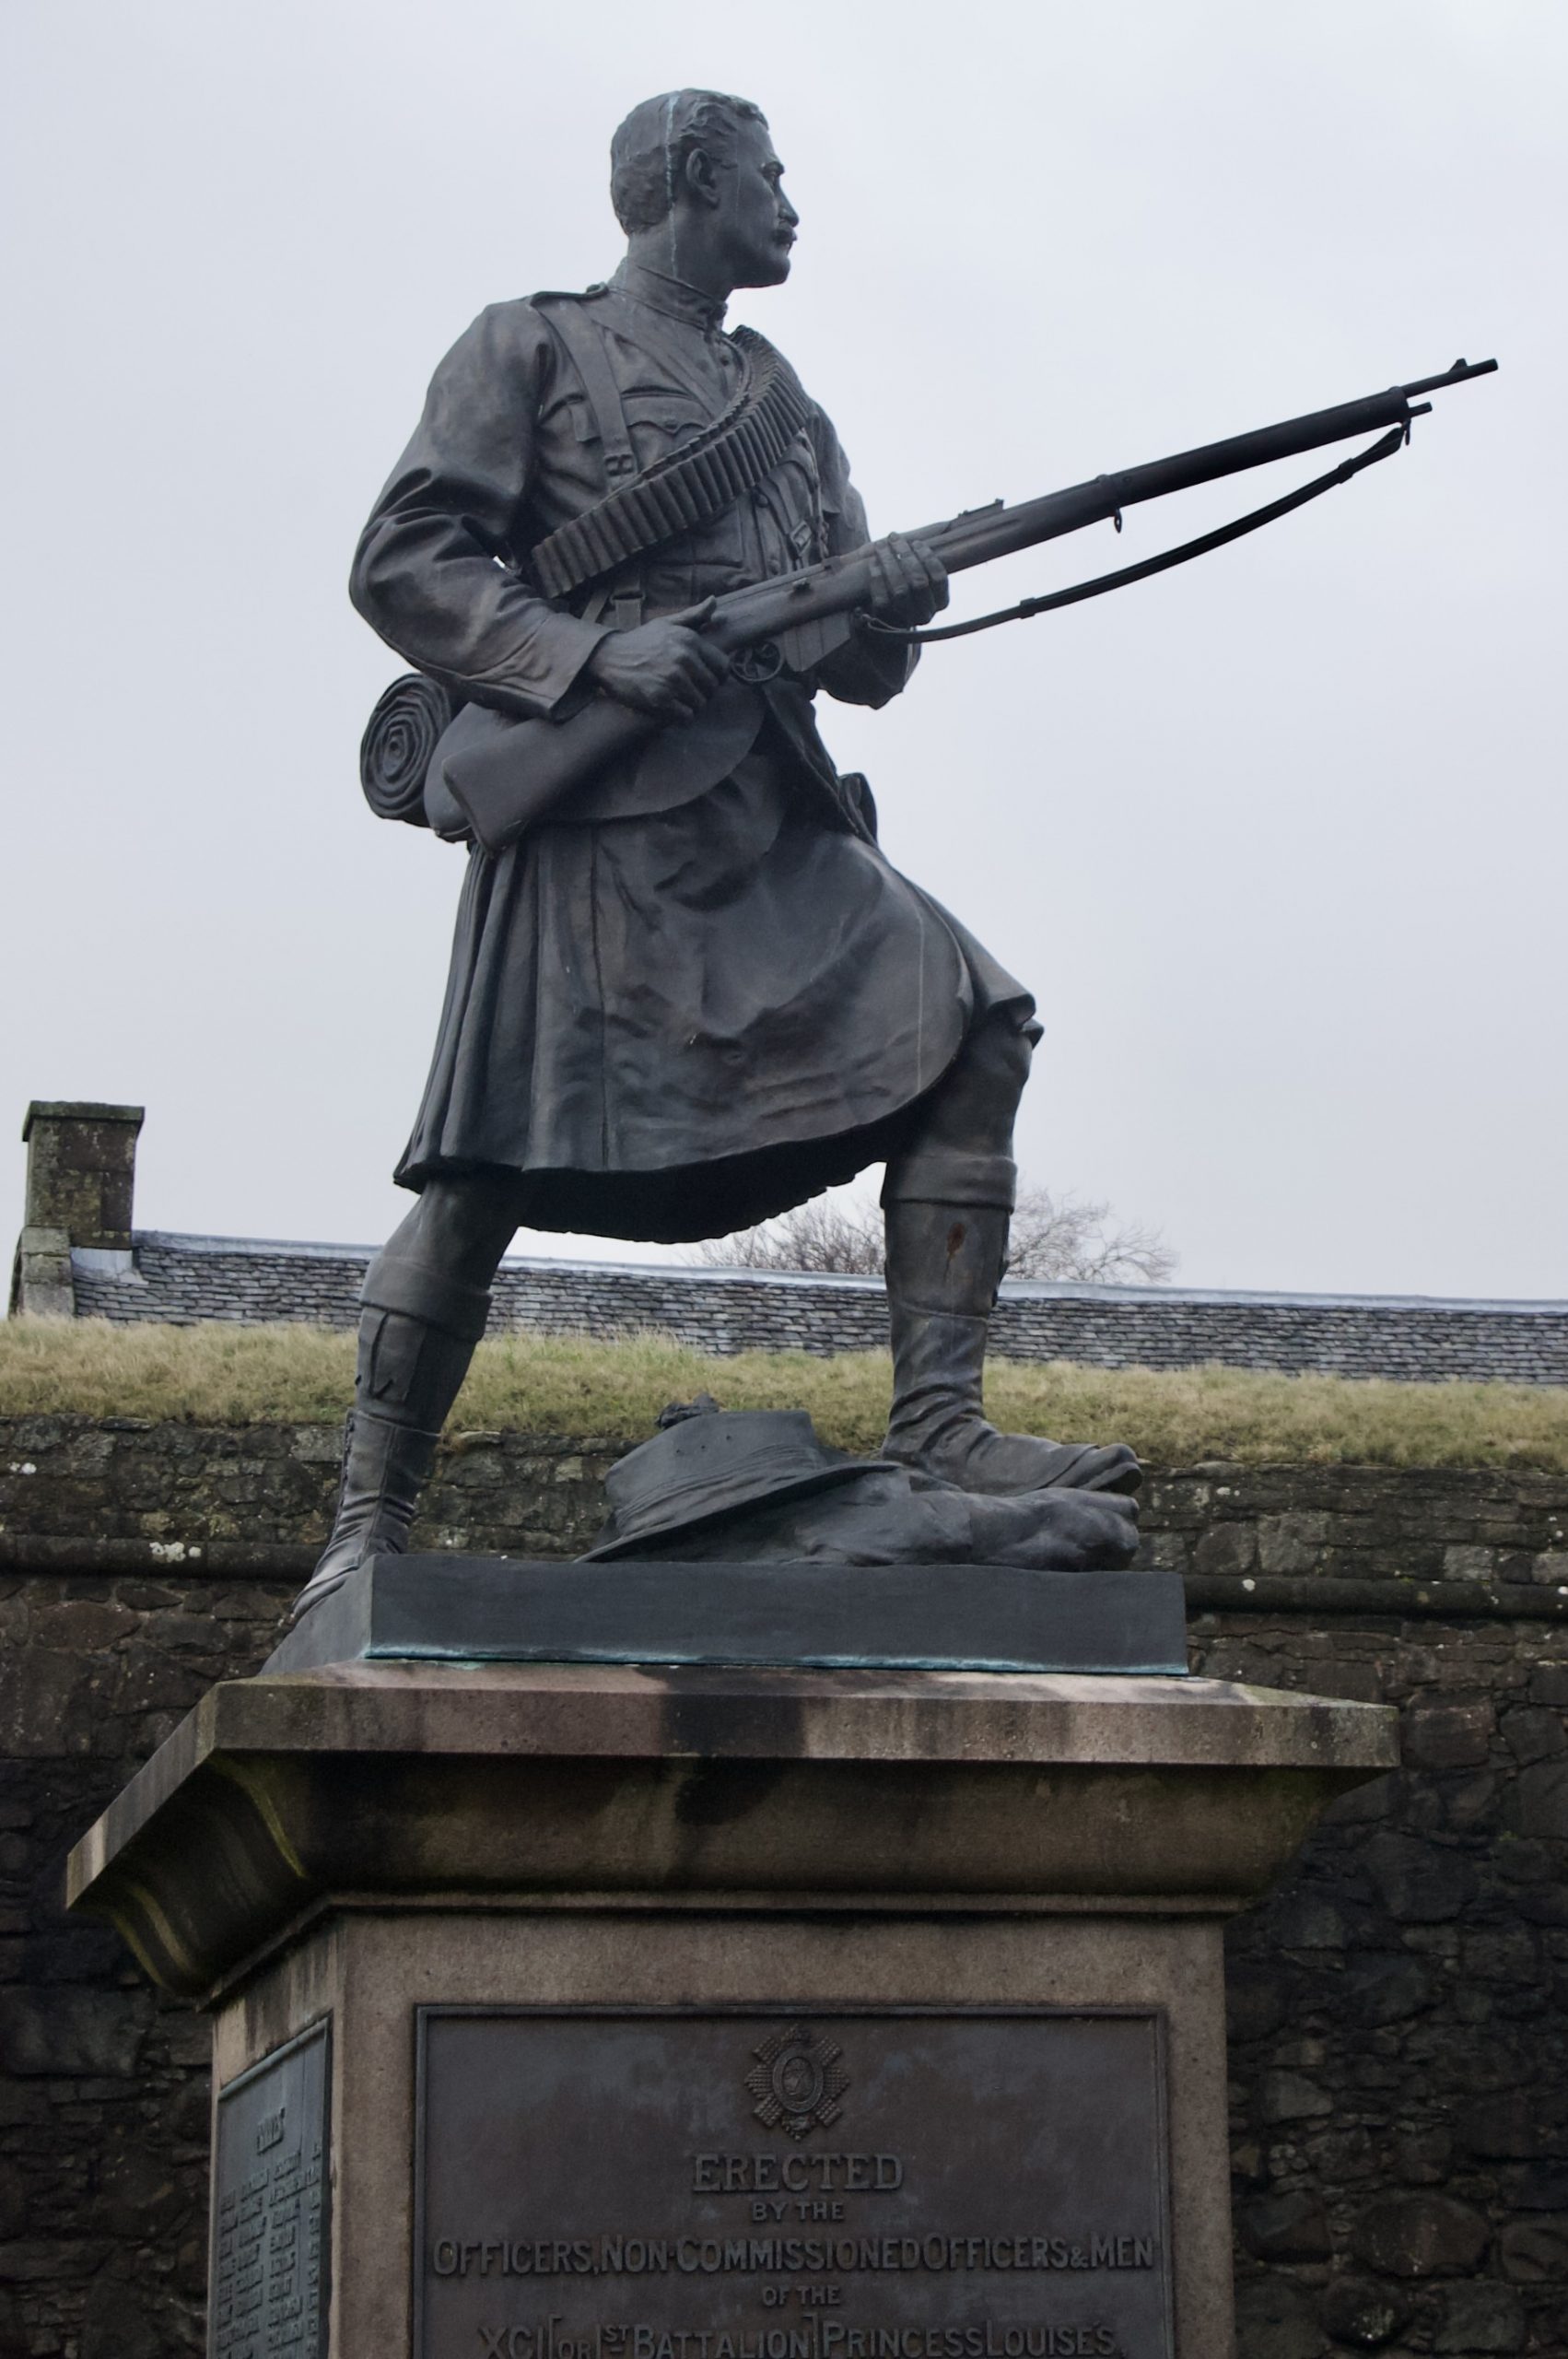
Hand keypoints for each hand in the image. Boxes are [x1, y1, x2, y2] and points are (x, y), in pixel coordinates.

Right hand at [585, 601, 729, 719]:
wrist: (609, 657)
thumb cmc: (640, 641)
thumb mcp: (667, 623)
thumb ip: (694, 616)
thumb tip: (715, 602)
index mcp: (689, 640)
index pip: (723, 666)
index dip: (716, 676)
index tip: (704, 679)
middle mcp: (684, 659)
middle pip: (712, 687)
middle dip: (704, 692)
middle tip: (690, 691)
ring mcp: (673, 680)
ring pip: (701, 704)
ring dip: (692, 706)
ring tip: (679, 700)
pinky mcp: (661, 699)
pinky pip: (686, 717)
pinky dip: (681, 717)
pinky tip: (672, 709)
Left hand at [865, 533, 948, 628]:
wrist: (887, 613)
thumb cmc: (908, 585)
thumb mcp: (921, 574)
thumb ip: (920, 559)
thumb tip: (913, 539)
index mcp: (941, 602)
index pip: (938, 578)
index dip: (927, 558)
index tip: (916, 542)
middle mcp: (927, 613)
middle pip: (918, 582)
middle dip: (905, 555)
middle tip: (893, 537)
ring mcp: (907, 619)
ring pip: (900, 589)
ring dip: (889, 563)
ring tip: (881, 545)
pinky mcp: (887, 621)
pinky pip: (882, 598)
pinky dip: (876, 579)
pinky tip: (873, 562)